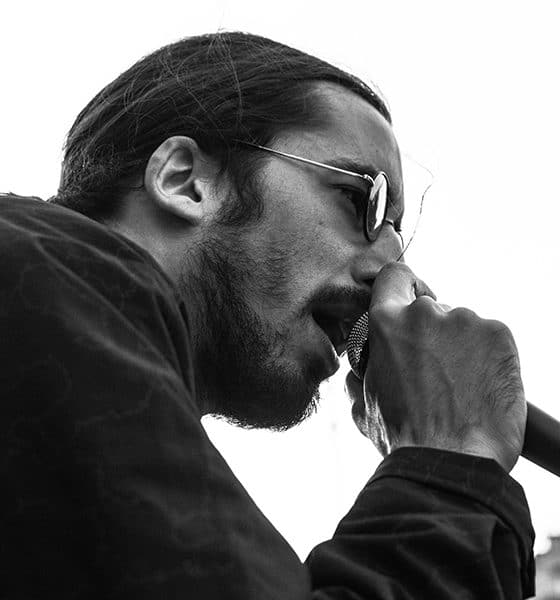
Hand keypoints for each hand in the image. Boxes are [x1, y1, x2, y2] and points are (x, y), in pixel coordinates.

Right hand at [346, 262, 525, 471]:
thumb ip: (359, 376)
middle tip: (435, 372)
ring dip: (459, 347)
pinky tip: (479, 386)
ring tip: (460, 388)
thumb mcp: (363, 405)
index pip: (394, 277)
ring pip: (461, 325)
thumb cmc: (404, 437)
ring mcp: (465, 320)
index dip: (401, 287)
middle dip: (431, 334)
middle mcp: (424, 312)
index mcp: (385, 322)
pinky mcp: (498, 333)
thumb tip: (358, 371)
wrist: (450, 460)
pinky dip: (486, 356)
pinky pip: (489, 337)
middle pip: (429, 309)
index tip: (410, 301)